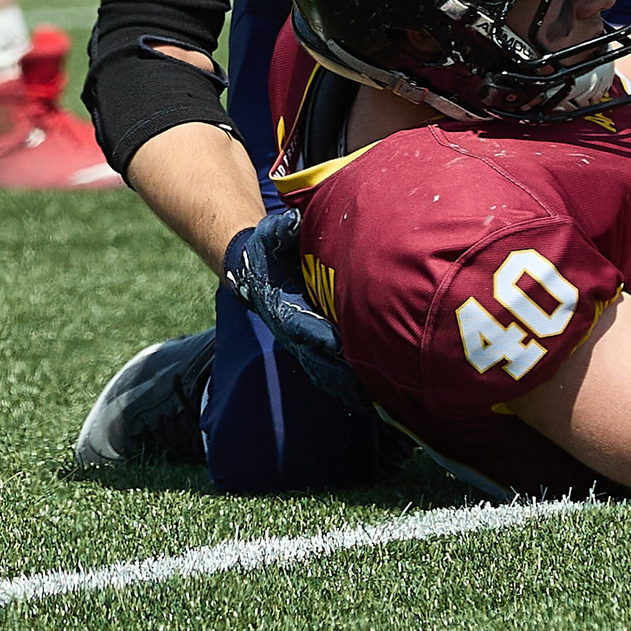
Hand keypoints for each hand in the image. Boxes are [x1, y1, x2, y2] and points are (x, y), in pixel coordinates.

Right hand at [222, 209, 370, 413]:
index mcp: (285, 304)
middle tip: (369, 388)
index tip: (337, 344)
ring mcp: (301, 340)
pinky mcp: (312, 345)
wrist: (253, 267)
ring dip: (347, 387)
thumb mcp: (272, 235)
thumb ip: (281, 230)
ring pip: (324, 369)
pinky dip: (347, 386)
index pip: (302, 322)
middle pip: (317, 356)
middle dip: (340, 372)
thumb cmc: (269, 249)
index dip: (318, 334)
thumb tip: (291, 223)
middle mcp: (293, 328)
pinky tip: (371, 402)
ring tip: (377, 407)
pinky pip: (329, 370)